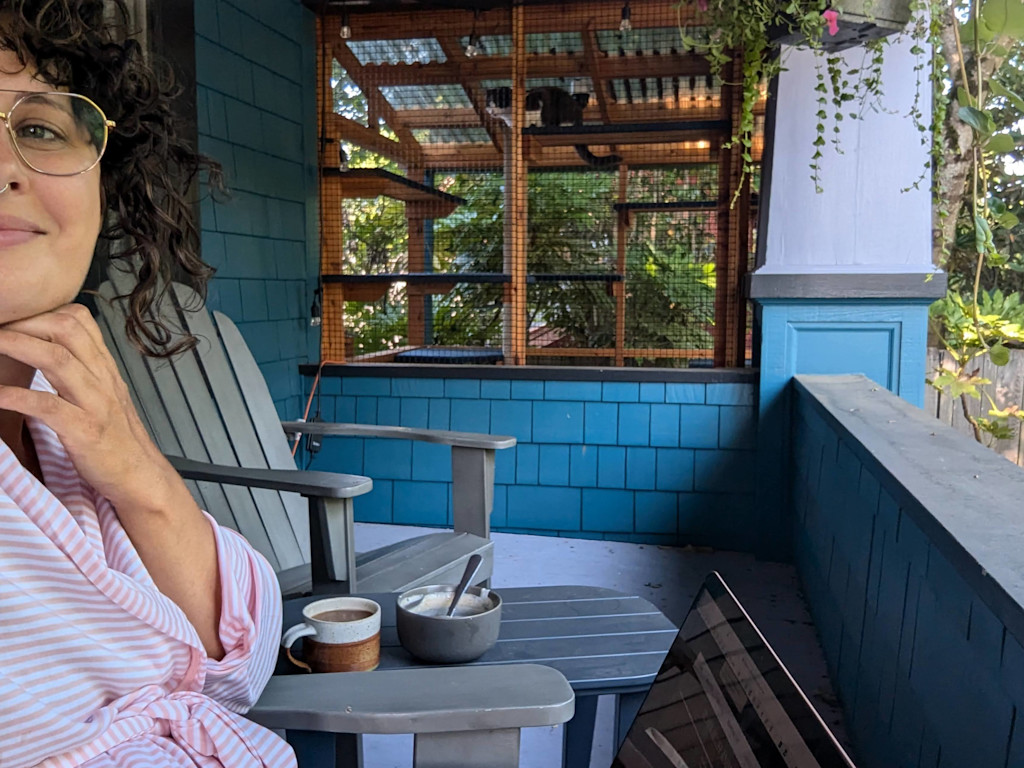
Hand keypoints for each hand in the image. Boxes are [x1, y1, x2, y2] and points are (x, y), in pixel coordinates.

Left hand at [0, 303, 178, 511]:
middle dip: (24, 322)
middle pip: (66, 329)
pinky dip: (15, 397)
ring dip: (14, 345)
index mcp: (104, 368)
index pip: (79, 319)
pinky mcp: (85, 432)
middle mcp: (102, 379)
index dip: (42, 311)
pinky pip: (46, 407)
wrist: (140, 475)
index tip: (13, 318)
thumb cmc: (117, 439)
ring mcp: (95, 404)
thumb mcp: (104, 395)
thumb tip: (47, 350)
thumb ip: (82, 371)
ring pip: (57, 359)